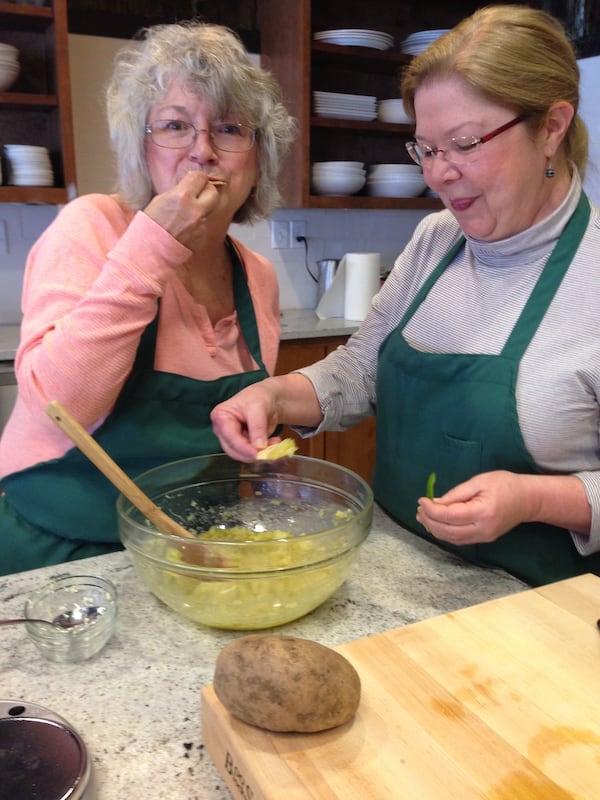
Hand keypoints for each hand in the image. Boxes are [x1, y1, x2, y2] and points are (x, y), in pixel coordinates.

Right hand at [143, 171, 220, 248]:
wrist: (149, 249)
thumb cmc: (150, 223)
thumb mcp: (161, 199)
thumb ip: (180, 191)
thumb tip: (191, 186)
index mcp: (182, 196)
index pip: (201, 177)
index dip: (197, 178)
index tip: (193, 181)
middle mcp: (195, 210)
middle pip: (214, 193)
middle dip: (207, 191)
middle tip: (198, 194)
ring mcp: (200, 225)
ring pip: (208, 210)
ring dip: (200, 209)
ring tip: (183, 215)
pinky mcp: (201, 236)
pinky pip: (203, 225)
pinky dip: (196, 224)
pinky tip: (183, 227)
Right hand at [210, 379, 280, 461]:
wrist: (268, 399)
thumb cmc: (258, 397)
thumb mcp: (258, 408)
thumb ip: (257, 427)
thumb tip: (259, 447)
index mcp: (220, 416)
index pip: (229, 436)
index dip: (243, 447)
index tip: (256, 454)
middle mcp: (222, 430)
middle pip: (233, 449)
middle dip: (251, 453)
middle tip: (269, 451)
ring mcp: (231, 439)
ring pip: (242, 455)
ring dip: (258, 453)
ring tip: (275, 442)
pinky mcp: (242, 445)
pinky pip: (251, 454)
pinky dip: (263, 452)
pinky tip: (274, 442)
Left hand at [416, 470, 532, 544]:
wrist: (527, 499)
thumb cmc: (504, 484)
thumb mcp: (479, 481)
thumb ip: (456, 494)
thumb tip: (435, 502)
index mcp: (482, 512)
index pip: (450, 516)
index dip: (432, 510)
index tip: (422, 500)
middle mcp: (482, 529)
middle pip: (448, 531)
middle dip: (429, 520)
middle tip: (419, 508)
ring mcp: (483, 537)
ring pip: (452, 539)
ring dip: (434, 528)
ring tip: (423, 515)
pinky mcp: (483, 539)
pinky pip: (459, 540)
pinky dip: (444, 533)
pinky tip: (436, 523)